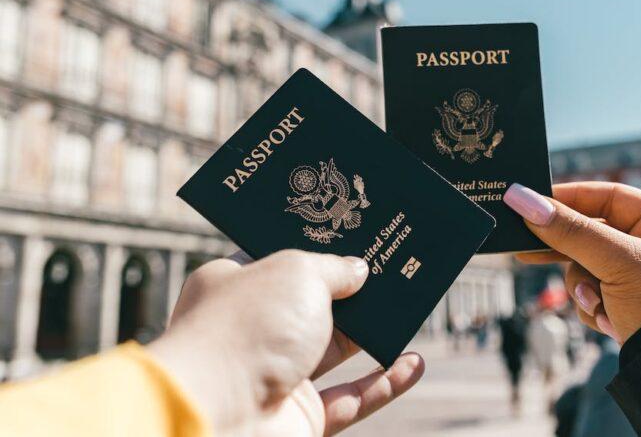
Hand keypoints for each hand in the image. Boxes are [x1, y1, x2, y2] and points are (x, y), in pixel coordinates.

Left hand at [148, 250, 424, 435]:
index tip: (350, 232)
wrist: (217, 417)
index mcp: (234, 286)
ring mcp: (275, 375)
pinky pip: (350, 399)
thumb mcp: (297, 273)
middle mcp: (252, 330)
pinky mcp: (298, 416)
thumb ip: (333, 268)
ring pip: (334, 350)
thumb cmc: (247, 329)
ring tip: (409, 308)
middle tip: (389, 268)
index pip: (276, 258)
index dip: (314, 245)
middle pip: (311, 304)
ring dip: (372, 333)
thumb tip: (358, 270)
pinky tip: (414, 364)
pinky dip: (384, 384)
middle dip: (351, 289)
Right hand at [504, 182, 640, 342]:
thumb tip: (521, 198)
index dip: (571, 199)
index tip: (532, 202)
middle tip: (526, 251)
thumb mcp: (617, 261)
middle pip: (592, 237)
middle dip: (569, 253)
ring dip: (584, 289)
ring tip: (598, 305)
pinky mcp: (629, 310)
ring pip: (586, 271)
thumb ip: (570, 231)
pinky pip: (594, 298)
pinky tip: (610, 323)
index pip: (610, 198)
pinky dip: (595, 310)